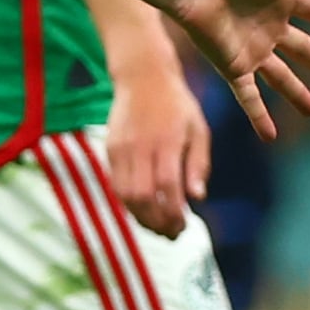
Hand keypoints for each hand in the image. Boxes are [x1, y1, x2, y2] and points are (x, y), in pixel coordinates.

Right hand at [102, 54, 212, 237]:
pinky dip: (128, 203)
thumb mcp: (199, 129)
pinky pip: (115, 184)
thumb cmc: (178, 105)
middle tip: (171, 233)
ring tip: (157, 227)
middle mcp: (142, 146)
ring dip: (141, 217)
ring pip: (125, 195)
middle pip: (143, 196)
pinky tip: (143, 208)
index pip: (168, 186)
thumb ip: (198, 164)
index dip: (174, 212)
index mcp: (168, 141)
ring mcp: (122, 148)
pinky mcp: (110, 149)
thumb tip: (198, 197)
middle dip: (157, 221)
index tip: (184, 226)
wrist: (143, 77)